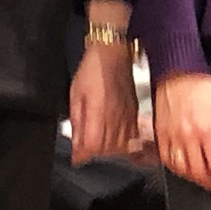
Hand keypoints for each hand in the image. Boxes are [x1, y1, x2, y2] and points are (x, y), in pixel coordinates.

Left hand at [70, 36, 144, 177]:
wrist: (113, 54)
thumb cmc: (93, 70)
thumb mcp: (76, 93)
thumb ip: (76, 120)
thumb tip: (75, 141)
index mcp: (97, 112)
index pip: (91, 144)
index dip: (82, 154)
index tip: (76, 156)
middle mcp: (115, 117)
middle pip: (106, 149)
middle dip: (94, 153)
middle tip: (85, 149)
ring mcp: (127, 116)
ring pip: (121, 145)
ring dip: (108, 149)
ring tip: (99, 146)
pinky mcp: (135, 113)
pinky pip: (132, 136)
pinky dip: (124, 142)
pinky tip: (116, 140)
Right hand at [155, 69, 210, 191]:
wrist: (176, 72)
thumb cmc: (200, 86)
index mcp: (206, 130)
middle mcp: (188, 137)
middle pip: (198, 171)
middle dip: (208, 182)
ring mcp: (172, 137)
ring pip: (181, 168)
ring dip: (192, 179)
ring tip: (200, 180)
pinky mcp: (160, 134)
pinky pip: (167, 159)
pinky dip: (175, 169)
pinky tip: (182, 170)